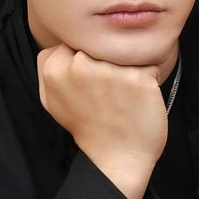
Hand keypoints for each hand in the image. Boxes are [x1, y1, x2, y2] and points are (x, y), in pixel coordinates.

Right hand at [37, 44, 167, 198]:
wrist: (116, 159)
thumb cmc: (86, 125)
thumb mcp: (52, 98)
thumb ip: (48, 65)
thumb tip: (60, 40)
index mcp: (55, 69)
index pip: (78, 40)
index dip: (89, 57)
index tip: (91, 80)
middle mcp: (80, 65)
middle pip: (102, 43)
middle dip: (109, 59)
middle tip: (109, 88)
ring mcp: (110, 71)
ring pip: (126, 51)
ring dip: (130, 67)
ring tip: (124, 93)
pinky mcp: (138, 78)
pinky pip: (150, 64)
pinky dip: (149, 79)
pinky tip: (140, 98)